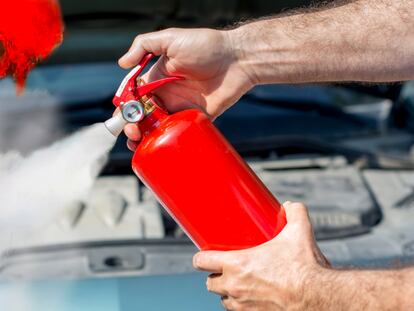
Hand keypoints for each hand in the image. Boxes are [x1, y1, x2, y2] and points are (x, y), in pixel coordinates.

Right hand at [117, 28, 254, 149]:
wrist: (237, 59)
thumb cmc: (205, 46)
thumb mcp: (171, 38)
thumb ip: (143, 45)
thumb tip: (121, 63)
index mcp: (157, 79)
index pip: (134, 98)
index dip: (125, 109)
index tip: (121, 118)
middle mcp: (167, 95)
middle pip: (143, 117)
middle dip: (132, 127)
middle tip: (133, 132)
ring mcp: (181, 108)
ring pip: (158, 128)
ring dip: (146, 138)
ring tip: (140, 144)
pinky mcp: (196, 119)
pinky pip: (180, 133)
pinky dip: (169, 141)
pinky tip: (162, 146)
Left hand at [193, 201, 330, 310]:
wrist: (319, 296)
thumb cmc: (304, 265)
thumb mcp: (299, 231)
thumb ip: (294, 213)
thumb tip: (289, 205)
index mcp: (237, 264)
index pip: (202, 262)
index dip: (200, 258)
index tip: (204, 254)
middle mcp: (235, 287)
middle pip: (210, 283)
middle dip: (215, 276)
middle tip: (225, 268)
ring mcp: (244, 305)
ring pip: (223, 300)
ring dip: (226, 292)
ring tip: (237, 283)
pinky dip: (240, 305)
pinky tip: (249, 298)